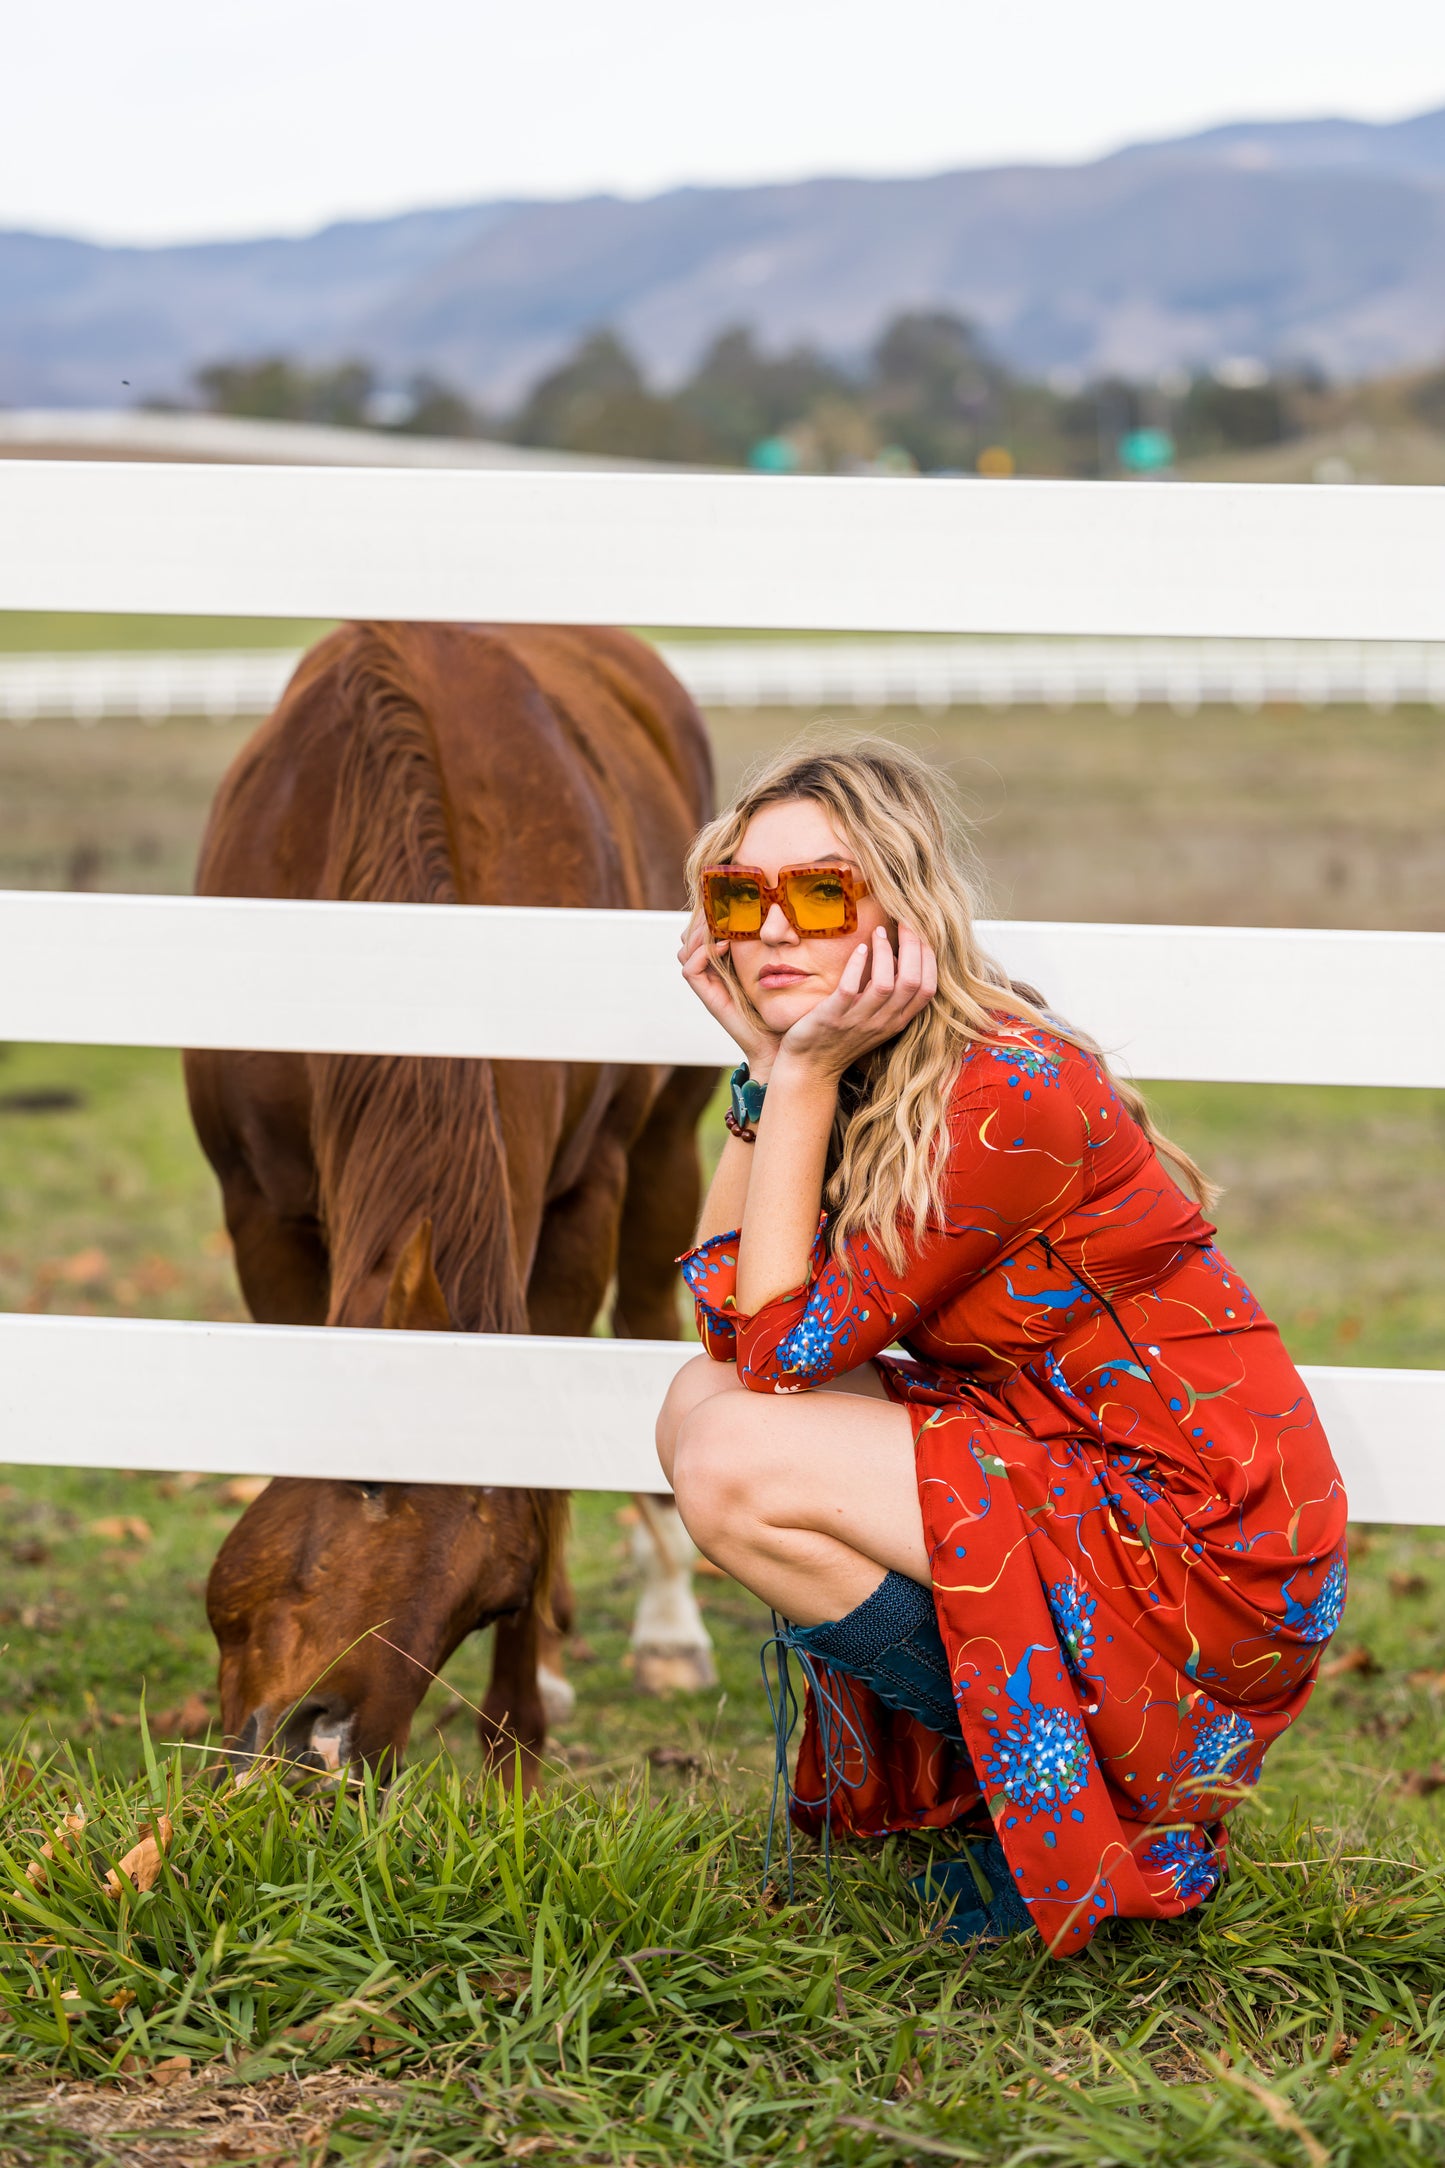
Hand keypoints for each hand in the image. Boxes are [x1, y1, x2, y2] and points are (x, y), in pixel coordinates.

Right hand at [678, 918, 783, 1073]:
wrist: (781, 1043)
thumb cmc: (787, 1006)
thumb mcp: (780, 965)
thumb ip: (775, 943)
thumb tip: (780, 912)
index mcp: (728, 960)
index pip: (706, 927)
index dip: (711, 910)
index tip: (730, 896)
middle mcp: (714, 970)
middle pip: (691, 934)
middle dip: (703, 916)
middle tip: (721, 903)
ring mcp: (709, 983)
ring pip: (686, 947)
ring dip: (701, 931)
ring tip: (722, 919)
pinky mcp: (709, 997)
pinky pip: (690, 968)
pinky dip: (702, 952)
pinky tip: (724, 942)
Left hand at [775, 923, 936, 1078]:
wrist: (810, 1068)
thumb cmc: (842, 1038)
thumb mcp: (875, 1021)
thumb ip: (890, 997)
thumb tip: (898, 957)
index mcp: (896, 1022)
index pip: (927, 989)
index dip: (929, 958)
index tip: (921, 933)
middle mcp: (882, 1023)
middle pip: (911, 982)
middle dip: (913, 946)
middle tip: (904, 922)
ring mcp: (858, 1021)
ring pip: (884, 984)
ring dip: (884, 952)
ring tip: (878, 932)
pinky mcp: (832, 1018)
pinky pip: (850, 988)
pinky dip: (858, 964)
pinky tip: (860, 948)